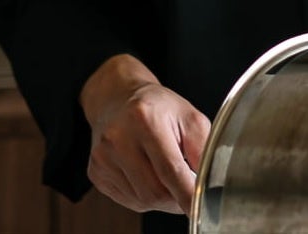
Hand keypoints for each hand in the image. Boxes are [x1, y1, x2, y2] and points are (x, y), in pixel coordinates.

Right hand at [79, 54, 211, 213]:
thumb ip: (203, 148)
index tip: (200, 208)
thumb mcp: (189, 117)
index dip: (188, 195)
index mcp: (145, 118)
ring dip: (160, 197)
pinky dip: (143, 196)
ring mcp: (103, 157)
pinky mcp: (96, 172)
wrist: (119, 99)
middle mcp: (119, 137)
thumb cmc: (158, 108)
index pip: (170, 170)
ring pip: (142, 200)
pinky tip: (146, 174)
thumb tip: (211, 183)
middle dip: (176, 197)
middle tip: (185, 185)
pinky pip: (128, 200)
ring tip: (164, 173)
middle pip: (155, 192)